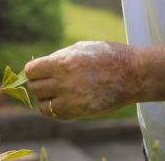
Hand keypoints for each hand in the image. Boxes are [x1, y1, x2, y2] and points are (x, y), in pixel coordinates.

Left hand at [24, 41, 141, 119]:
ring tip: (55, 92)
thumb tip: (40, 66)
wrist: (133, 74)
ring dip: (46, 98)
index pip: (32, 71)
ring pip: (43, 105)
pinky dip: (56, 109)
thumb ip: (58, 58)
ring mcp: (72, 100)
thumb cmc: (107, 56)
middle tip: (48, 80)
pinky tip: (64, 100)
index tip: (39, 70)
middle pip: (35, 88)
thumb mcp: (80, 48)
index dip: (33, 70)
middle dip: (39, 83)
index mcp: (63, 62)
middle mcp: (65, 82)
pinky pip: (57, 115)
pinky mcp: (81, 112)